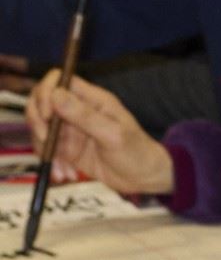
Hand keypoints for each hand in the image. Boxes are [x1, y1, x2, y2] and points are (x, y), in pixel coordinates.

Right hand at [25, 71, 173, 195]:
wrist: (144, 178)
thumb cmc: (137, 153)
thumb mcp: (113, 135)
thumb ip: (85, 116)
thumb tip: (55, 94)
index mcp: (92, 99)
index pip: (58, 81)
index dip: (46, 93)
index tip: (47, 116)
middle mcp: (78, 110)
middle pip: (41, 102)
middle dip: (37, 121)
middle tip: (46, 140)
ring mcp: (71, 129)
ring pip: (40, 127)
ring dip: (44, 147)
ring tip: (62, 168)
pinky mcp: (67, 147)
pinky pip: (48, 149)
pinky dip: (51, 161)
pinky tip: (65, 174)